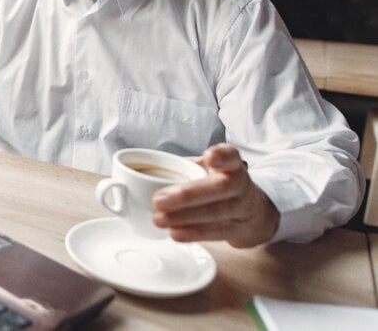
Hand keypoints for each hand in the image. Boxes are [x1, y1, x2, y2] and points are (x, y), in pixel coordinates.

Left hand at [151, 143, 278, 247]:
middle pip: (220, 188)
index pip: (231, 155)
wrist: (250, 211)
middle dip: (187, 195)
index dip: (222, 156)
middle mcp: (241, 184)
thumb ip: (183, 168)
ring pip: (216, 212)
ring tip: (158, 219)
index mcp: (231, 164)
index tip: (210, 157)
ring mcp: (242, 208)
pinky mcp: (238, 229)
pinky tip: (174, 233)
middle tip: (158, 201)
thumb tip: (139, 175)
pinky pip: (215, 232)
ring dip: (184, 218)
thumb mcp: (206, 169)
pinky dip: (193, 234)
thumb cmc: (217, 184)